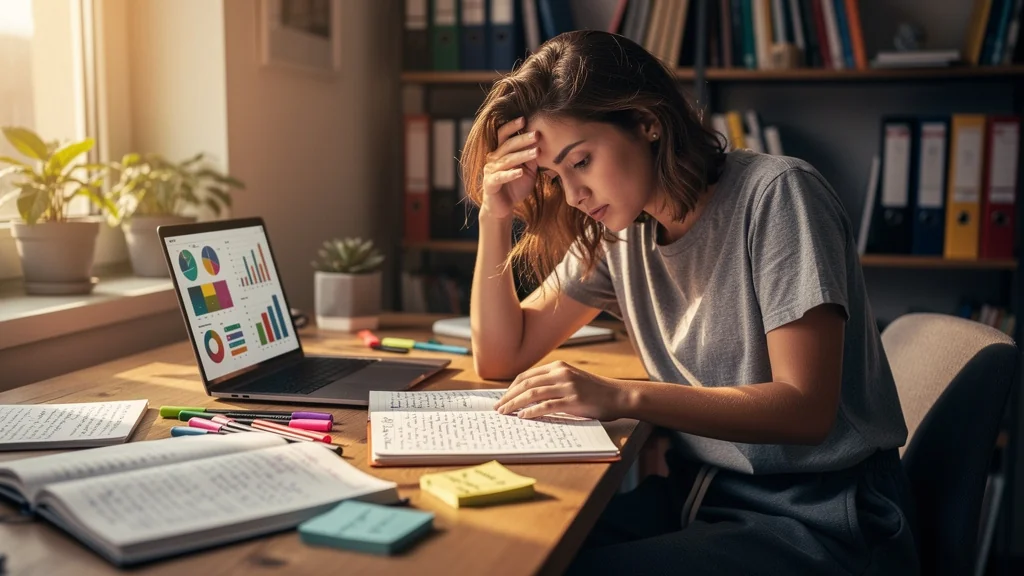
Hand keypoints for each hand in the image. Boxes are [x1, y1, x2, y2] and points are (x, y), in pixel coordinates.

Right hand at [480, 117, 538, 219]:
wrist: (502, 207)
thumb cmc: (515, 186)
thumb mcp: (527, 169)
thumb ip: (531, 157)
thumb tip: (544, 142)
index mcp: (500, 152)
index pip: (504, 134)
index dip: (512, 126)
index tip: (525, 119)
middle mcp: (493, 158)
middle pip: (507, 145)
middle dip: (522, 139)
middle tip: (537, 134)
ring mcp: (490, 171)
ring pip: (507, 160)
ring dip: (522, 155)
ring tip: (536, 152)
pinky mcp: (490, 184)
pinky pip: (500, 177)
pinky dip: (510, 174)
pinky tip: (520, 172)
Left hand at [493, 361, 631, 420]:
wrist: (618, 396)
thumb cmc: (594, 391)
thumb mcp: (572, 379)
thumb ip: (554, 382)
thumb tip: (529, 395)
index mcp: (558, 366)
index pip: (527, 375)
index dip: (511, 387)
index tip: (503, 398)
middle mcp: (561, 373)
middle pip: (526, 384)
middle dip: (508, 396)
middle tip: (498, 407)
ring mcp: (567, 386)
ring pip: (532, 394)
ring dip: (515, 404)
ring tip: (505, 413)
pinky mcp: (573, 401)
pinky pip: (547, 406)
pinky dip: (532, 411)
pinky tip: (523, 417)